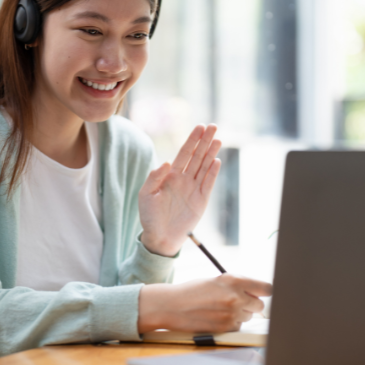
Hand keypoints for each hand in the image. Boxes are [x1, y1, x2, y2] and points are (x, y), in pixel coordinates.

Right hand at [137, 275, 273, 332]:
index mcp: (234, 280)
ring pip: (248, 316)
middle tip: (238, 302)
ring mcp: (232, 314)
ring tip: (221, 309)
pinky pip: (238, 327)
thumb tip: (257, 291)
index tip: (263, 293)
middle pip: (260, 305)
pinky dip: (231, 324)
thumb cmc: (193, 291)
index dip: (265, 291)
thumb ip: (237, 284)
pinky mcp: (226, 328)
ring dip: (240, 314)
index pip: (266, 288)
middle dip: (251, 304)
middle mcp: (236, 296)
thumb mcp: (216, 280)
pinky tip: (217, 318)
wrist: (173, 305)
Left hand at [139, 124, 221, 256]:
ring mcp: (194, 189)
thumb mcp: (146, 194)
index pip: (184, 153)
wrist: (159, 237)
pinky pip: (208, 184)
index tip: (199, 127)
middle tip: (213, 126)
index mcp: (170, 175)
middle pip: (197, 156)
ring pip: (205, 166)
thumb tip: (167, 161)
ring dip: (211, 153)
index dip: (192, 140)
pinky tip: (216, 160)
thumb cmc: (149, 216)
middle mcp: (184, 179)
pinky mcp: (201, 201)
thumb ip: (154, 177)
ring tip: (218, 139)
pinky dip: (212, 173)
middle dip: (205, 141)